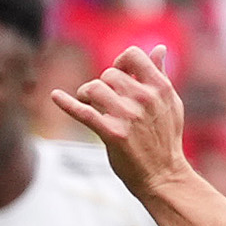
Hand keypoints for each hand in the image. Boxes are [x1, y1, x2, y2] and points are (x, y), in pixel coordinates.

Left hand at [48, 46, 191, 198]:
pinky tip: (55, 96)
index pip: (132, 55)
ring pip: (94, 88)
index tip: (119, 74)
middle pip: (109, 74)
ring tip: (90, 103)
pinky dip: (66, 103)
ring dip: (87, 94)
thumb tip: (159, 49)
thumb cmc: (166, 139)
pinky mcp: (112, 134)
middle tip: (105, 101)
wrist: (163, 176)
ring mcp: (128, 116)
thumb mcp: (171, 104)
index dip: (121, 61)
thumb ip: (161, 75)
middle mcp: (144, 98)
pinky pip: (83, 112)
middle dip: (104, 85)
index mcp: (160, 87)